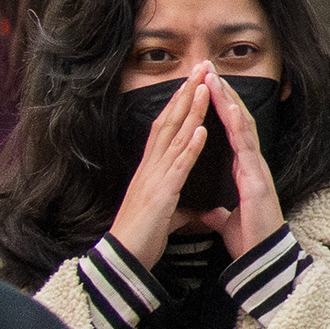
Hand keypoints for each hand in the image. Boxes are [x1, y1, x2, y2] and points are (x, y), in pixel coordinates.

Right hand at [106, 68, 217, 269]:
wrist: (125, 259)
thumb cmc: (143, 236)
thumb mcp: (164, 213)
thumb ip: (175, 202)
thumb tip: (185, 205)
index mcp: (153, 169)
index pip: (166, 128)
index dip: (179, 103)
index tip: (194, 82)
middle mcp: (151, 167)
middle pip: (168, 122)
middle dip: (185, 94)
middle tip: (200, 68)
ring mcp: (155, 178)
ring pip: (173, 137)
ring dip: (190, 112)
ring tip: (204, 87)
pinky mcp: (161, 194)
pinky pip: (178, 167)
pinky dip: (189, 147)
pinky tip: (200, 130)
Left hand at [183, 66, 282, 253]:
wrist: (260, 259)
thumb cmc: (248, 239)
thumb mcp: (224, 221)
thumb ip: (216, 211)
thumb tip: (205, 209)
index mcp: (243, 171)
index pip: (231, 131)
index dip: (219, 107)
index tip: (206, 87)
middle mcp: (251, 164)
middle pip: (237, 120)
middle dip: (222, 93)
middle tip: (208, 68)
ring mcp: (256, 167)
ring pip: (242, 125)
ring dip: (227, 99)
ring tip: (213, 77)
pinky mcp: (256, 176)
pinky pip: (245, 143)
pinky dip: (236, 123)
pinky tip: (226, 105)